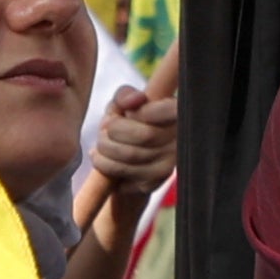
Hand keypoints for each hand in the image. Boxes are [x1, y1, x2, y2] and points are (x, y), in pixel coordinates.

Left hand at [81, 83, 176, 202]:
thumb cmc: (128, 121)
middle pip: (144, 135)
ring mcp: (169, 164)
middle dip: (114, 132)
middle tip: (103, 132)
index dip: (136, 113)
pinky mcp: (154, 183)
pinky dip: (108, 169)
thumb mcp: (124, 103)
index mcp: (176, 113)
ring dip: (105, 152)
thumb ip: (126, 95)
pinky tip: (106, 161)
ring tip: (100, 147)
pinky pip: (126, 178)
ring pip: (132, 158)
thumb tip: (134, 101)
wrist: (130, 154)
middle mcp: (179, 140)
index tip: (123, 114)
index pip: (162, 111)